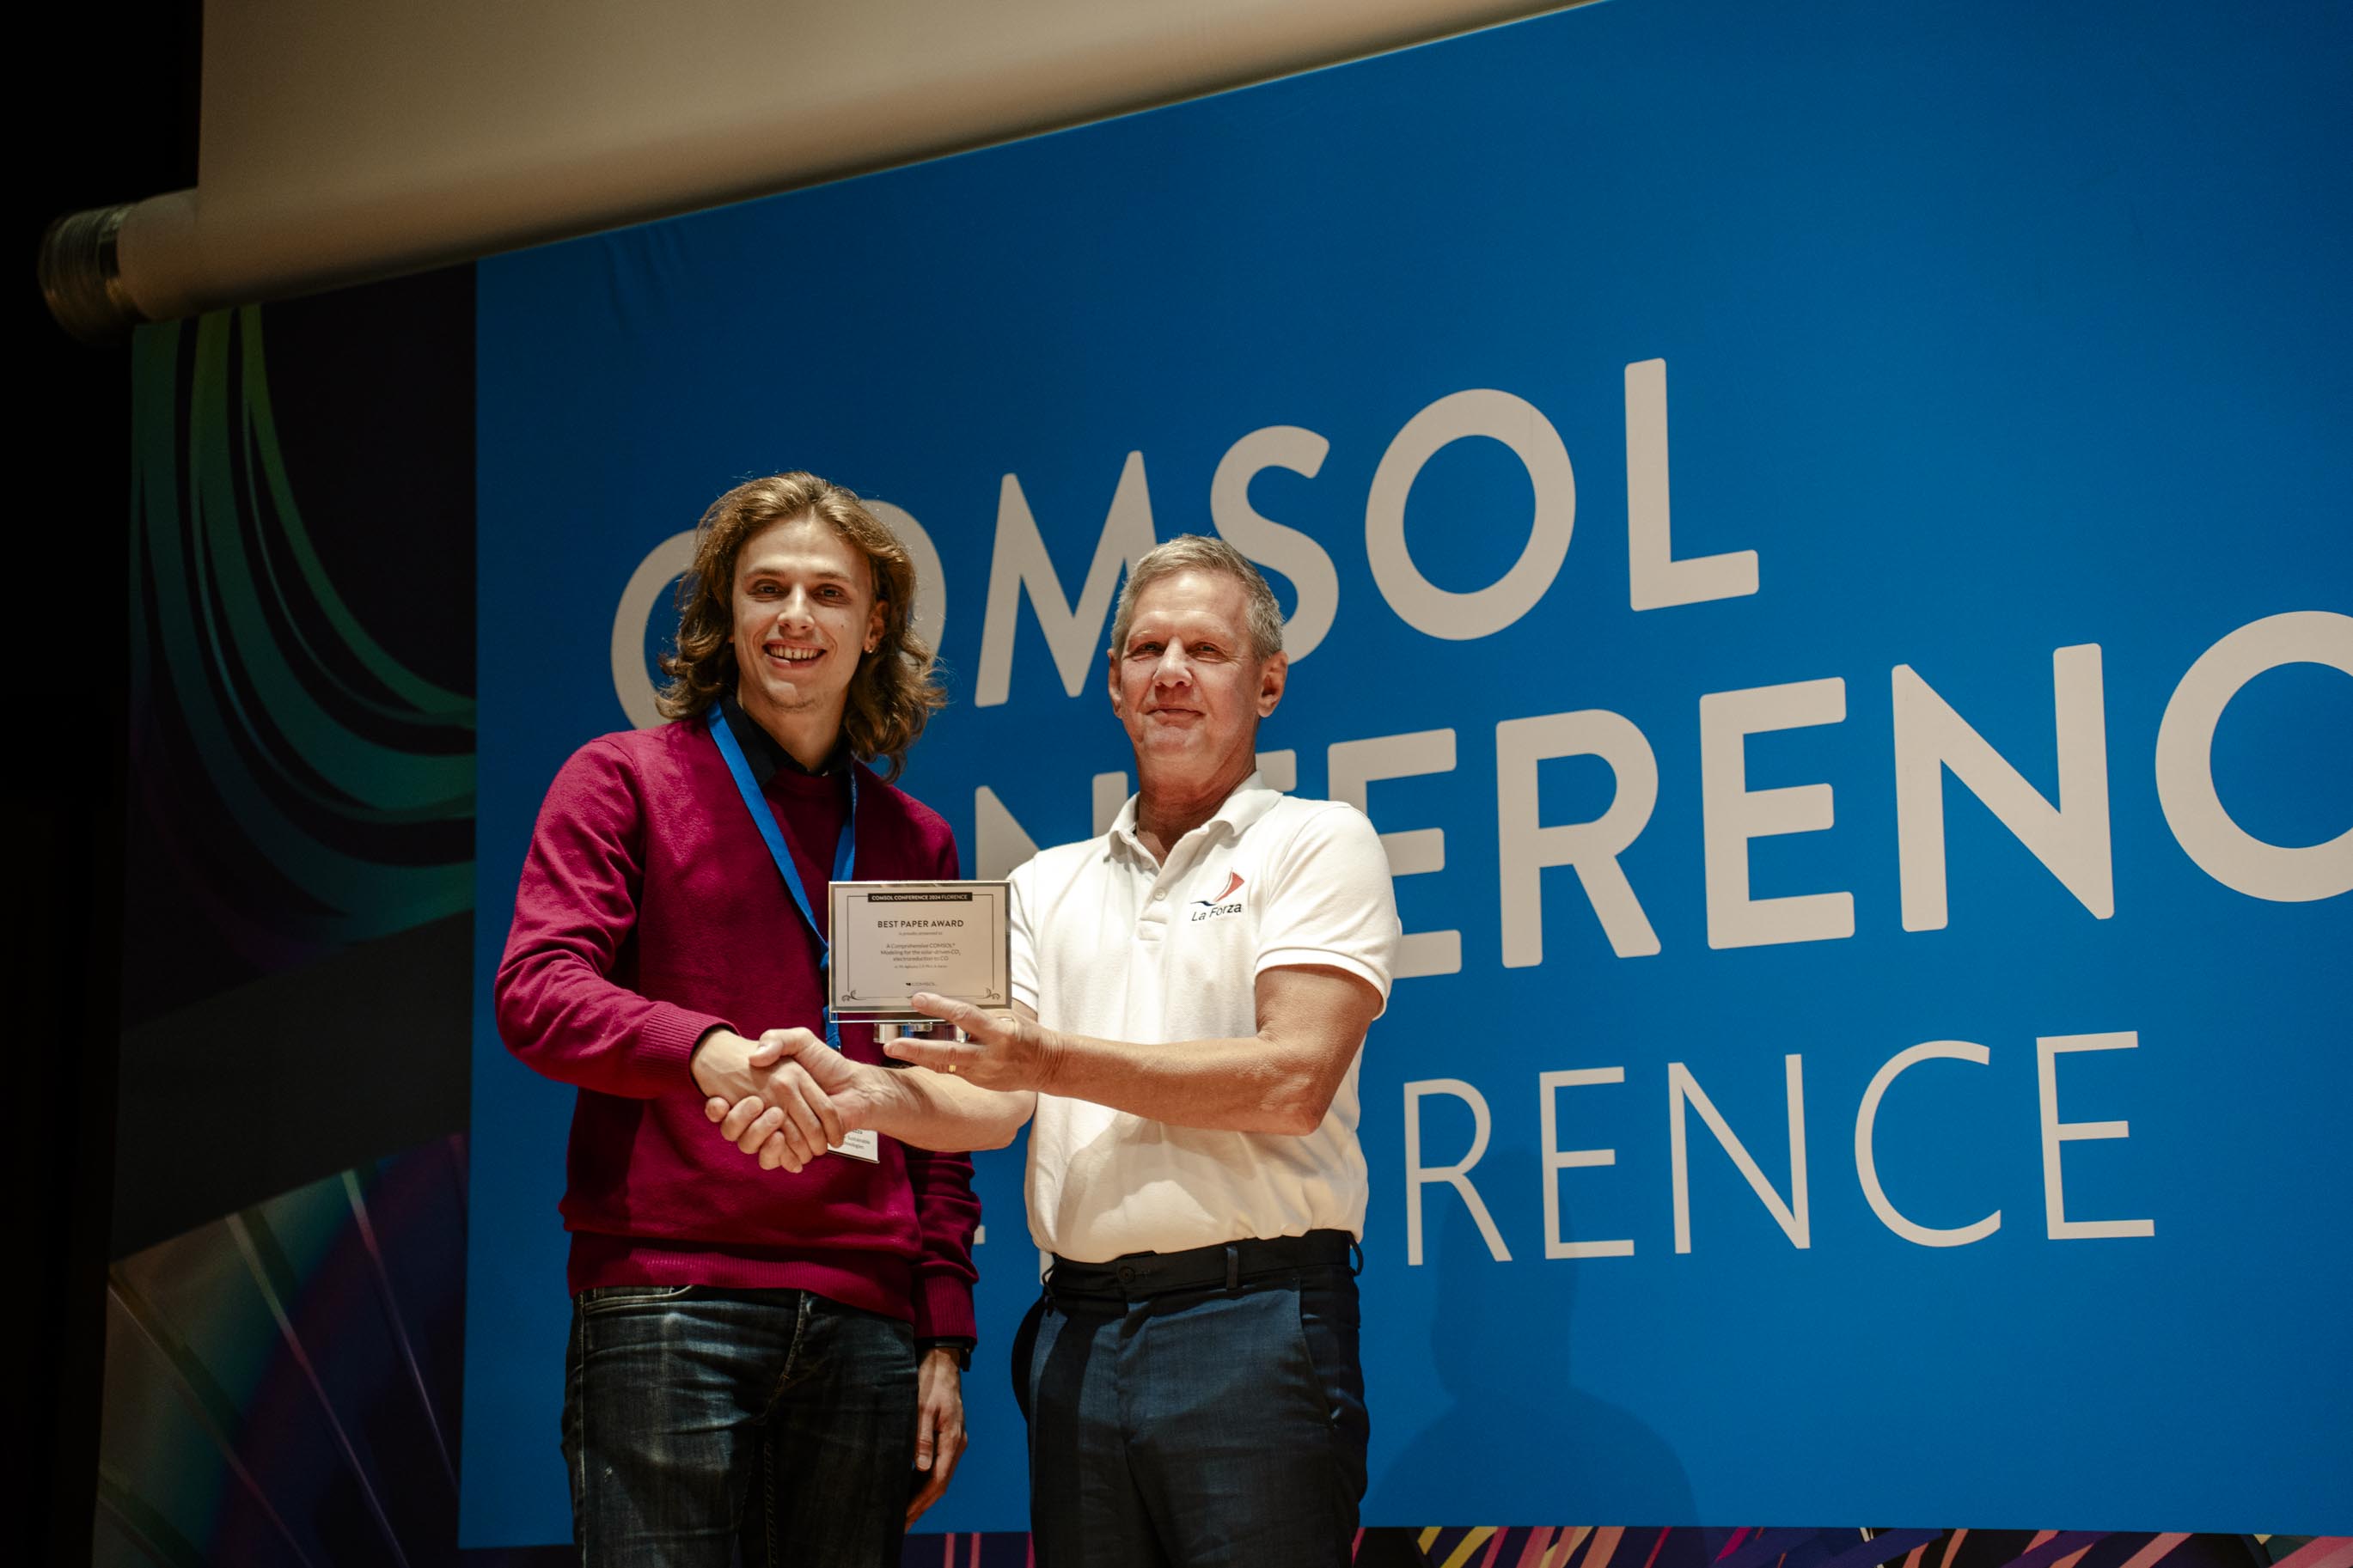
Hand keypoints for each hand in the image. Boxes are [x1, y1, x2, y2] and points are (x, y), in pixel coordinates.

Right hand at [690, 1028, 844, 1171]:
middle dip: (739, 1121)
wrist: (857, 1087)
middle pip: (737, 1128)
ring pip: (751, 1145)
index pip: (730, 1106)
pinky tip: (779, 1140)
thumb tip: (755, 1058)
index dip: (719, 1109)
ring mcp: (780, 1131)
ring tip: (772, 1119)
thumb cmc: (829, 1063)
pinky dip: (775, 1154)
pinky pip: (773, 1158)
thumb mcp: (801, 1040)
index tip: (718, 1102)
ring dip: (756, 1135)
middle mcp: (768, 1111)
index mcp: (764, 1090)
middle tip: (756, 1105)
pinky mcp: (794, 1147)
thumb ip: (777, 1040)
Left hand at [881, 994, 1057, 1090]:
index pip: (965, 1016)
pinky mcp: (980, 1083)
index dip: (940, 1007)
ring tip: (895, 1048)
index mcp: (1000, 1032)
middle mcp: (990, 1055)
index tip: (918, 999)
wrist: (1048, 1065)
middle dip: (917, 1048)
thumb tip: (951, 1004)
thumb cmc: (1028, 1035)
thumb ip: (982, 1014)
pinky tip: (917, 1054)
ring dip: (918, 1056)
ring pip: (944, 1065)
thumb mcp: (1008, 1018)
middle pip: (947, 1052)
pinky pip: (952, 1070)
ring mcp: (983, 1073)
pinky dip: (935, 1061)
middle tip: (891, 1044)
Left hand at [905, 1347, 966, 1524]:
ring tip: (903, 1515)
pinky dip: (923, 1482)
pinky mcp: (947, 1438)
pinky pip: (937, 1467)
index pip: (937, 1480)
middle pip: (939, 1484)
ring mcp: (954, 1442)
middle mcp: (956, 1444)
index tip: (904, 1517)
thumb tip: (921, 1468)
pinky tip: (910, 1489)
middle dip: (920, 1506)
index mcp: (953, 1439)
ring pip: (938, 1477)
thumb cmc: (930, 1382)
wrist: (942, 1363)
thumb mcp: (921, 1407)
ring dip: (922, 1497)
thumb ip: (921, 1438)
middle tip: (901, 1527)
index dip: (920, 1501)